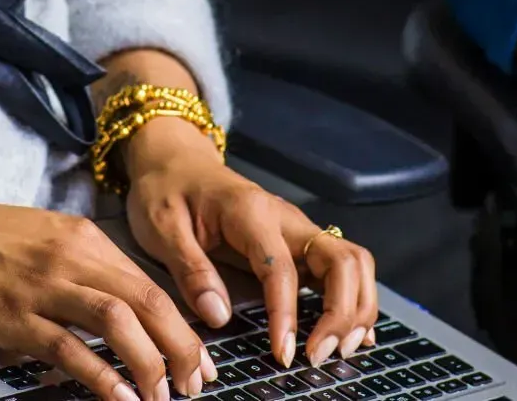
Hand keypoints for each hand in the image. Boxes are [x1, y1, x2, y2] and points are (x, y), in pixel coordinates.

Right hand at [0, 184, 211, 400]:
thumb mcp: (42, 237)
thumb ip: (83, 266)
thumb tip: (123, 304)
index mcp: (82, 237)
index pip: (149, 284)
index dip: (182, 326)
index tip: (199, 357)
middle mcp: (70, 256)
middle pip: (147, 302)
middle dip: (181, 348)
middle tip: (197, 384)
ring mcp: (42, 285)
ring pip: (119, 322)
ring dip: (151, 364)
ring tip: (164, 396)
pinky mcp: (13, 315)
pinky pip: (70, 348)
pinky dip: (103, 376)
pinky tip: (121, 398)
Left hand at [122, 116, 379, 369]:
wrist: (175, 160)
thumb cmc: (165, 191)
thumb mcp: (160, 227)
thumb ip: (190, 270)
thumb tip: (219, 316)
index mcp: (249, 212)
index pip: (281, 268)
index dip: (286, 314)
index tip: (282, 354)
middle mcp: (285, 218)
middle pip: (341, 259)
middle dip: (342, 312)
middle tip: (320, 355)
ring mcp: (296, 229)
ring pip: (352, 262)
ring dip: (356, 307)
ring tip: (340, 349)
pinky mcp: (298, 242)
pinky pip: (341, 268)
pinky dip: (354, 299)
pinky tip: (350, 332)